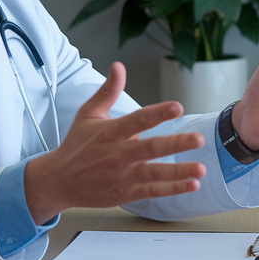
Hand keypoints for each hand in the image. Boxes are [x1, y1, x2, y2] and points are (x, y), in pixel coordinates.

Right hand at [25, 62, 205, 221]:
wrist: (57, 180)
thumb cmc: (76, 145)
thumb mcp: (88, 114)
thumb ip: (107, 91)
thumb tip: (118, 66)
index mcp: (110, 131)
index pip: (138, 119)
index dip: (158, 113)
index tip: (177, 107)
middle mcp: (117, 154)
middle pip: (150, 148)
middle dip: (176, 144)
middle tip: (199, 139)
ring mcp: (122, 175)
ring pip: (154, 173)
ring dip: (179, 171)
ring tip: (200, 169)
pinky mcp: (125, 193)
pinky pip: (153, 191)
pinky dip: (173, 189)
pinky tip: (191, 184)